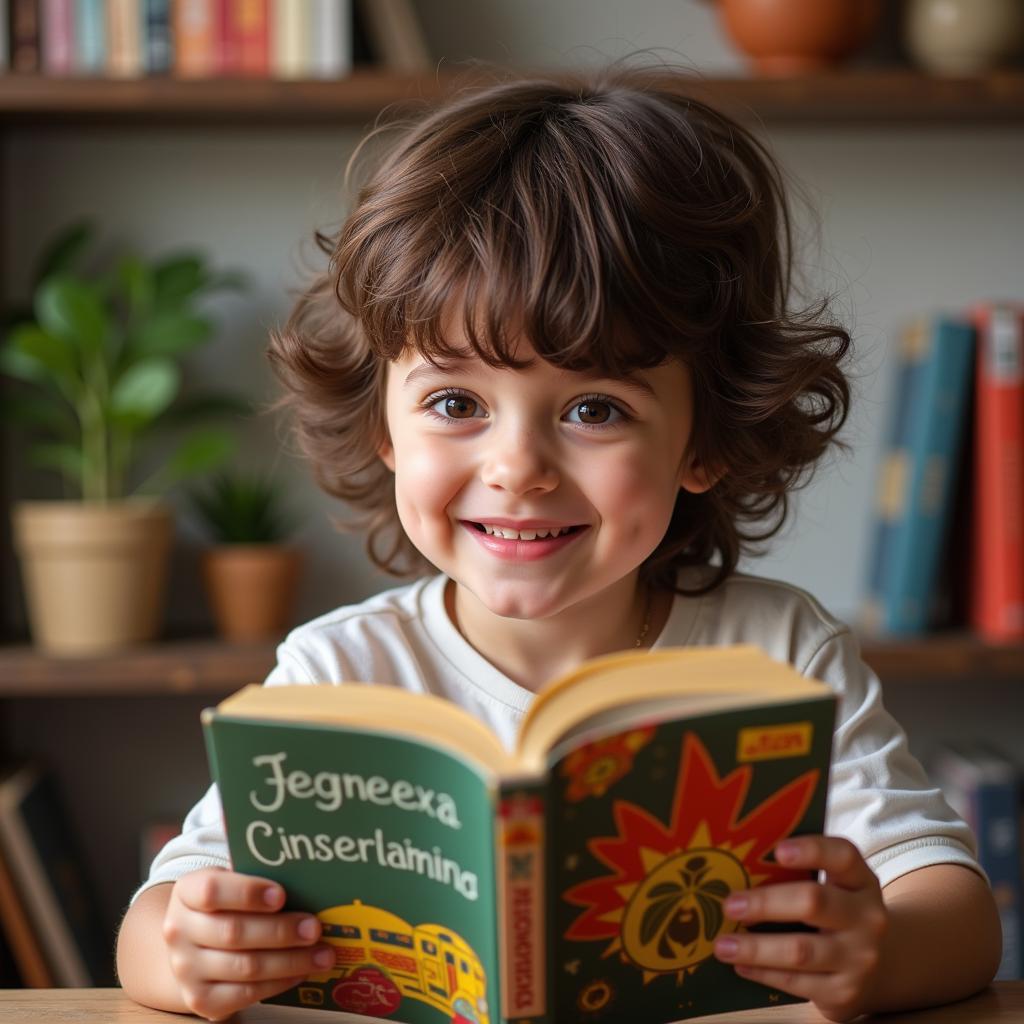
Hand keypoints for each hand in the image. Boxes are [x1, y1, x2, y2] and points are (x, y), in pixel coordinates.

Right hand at [162, 867, 334, 1020]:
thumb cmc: (225, 905)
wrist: (192, 946)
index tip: (282, 895)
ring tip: (322, 953)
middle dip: (281, 931)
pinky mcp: (200, 999)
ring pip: (244, 966)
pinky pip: (245, 994)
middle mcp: (178, 931)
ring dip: (290, 960)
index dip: (248, 892)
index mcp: (186, 891)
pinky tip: (302, 971)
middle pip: (234, 932)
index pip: (212, 890)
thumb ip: (257, 876)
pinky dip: (279, 983)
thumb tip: (306, 876)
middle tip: (315, 928)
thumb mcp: (231, 881)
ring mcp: (186, 969)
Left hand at [712, 835, 886, 1022]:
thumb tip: (736, 865)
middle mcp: (868, 917)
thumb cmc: (837, 912)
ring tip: (722, 945)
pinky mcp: (845, 992)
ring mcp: (860, 957)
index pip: (843, 856)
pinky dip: (763, 973)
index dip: (812, 850)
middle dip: (766, 903)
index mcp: (860, 880)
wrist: (878, 967)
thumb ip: (799, 874)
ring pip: (801, 950)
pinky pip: (797, 982)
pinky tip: (740, 965)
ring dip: (755, 948)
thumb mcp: (834, 887)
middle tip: (730, 905)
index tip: (777, 850)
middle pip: (814, 902)